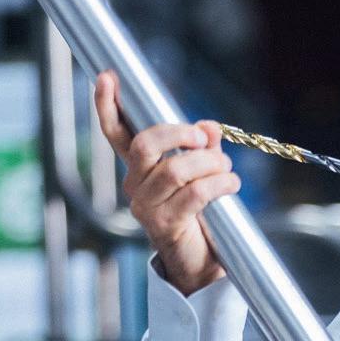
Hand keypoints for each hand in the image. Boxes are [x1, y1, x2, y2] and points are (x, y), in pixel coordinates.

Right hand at [94, 70, 239, 297]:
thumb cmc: (198, 214)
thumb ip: (202, 147)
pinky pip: (193, 194)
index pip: (116, 134)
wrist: (200, 262)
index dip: (108, 106)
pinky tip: (231, 184)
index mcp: (138, 169)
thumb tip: (210, 126)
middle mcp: (135, 186)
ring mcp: (147, 207)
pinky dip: (218, 184)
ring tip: (227, 170)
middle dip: (178, 134)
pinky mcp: (166, 224)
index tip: (107, 78)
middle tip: (204, 140)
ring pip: (174, 170)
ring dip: (208, 164)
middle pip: (146, 145)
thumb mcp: (201, 173)